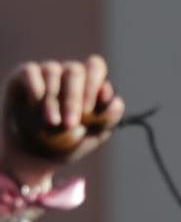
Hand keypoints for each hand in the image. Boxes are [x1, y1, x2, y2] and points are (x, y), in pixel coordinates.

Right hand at [3, 56, 123, 187]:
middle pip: (75, 70)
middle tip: (71, 123)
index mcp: (89, 84)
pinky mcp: (22, 78)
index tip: (90, 109)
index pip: (95, 67)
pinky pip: (30, 71)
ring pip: (52, 71)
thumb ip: (106, 119)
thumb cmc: (68, 143)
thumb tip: (117, 102)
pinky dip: (35, 86)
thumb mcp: (91, 137)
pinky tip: (35, 104)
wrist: (34, 155)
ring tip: (52, 123)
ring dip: (53, 100)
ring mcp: (45, 74)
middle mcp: (68, 74)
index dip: (94, 83)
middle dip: (74, 98)